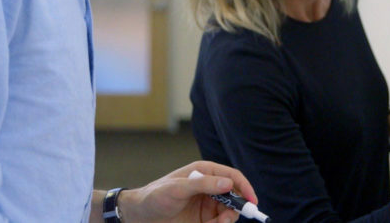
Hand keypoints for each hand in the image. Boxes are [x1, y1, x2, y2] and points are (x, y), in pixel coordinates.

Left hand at [114, 161, 256, 222]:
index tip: (252, 202)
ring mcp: (206, 204)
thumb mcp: (178, 188)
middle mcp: (209, 187)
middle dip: (236, 208)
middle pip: (233, 196)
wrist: (138, 216)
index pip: (232, 176)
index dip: (244, 187)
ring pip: (227, 212)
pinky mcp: (202, 220)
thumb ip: (203, 184)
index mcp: (205, 172)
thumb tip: (229, 183)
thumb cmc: (155, 196)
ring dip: (226, 220)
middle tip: (229, 219)